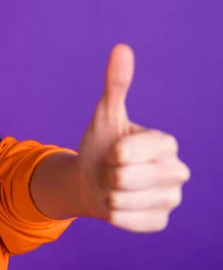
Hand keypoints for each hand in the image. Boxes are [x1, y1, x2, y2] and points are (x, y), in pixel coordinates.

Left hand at [77, 44, 190, 231]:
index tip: (112, 152)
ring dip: (108, 195)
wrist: (92, 183)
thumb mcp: (105, 117)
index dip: (114, 153)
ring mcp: (171, 199)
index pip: (132, 151)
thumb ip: (116, 85)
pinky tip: (118, 205)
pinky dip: (113, 214)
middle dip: (108, 175)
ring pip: (125, 201)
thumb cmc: (101, 147)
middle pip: (127, 178)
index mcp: (166, 144)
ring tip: (114, 188)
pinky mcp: (159, 222)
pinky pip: (127, 221)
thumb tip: (122, 48)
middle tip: (112, 171)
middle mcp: (177, 171)